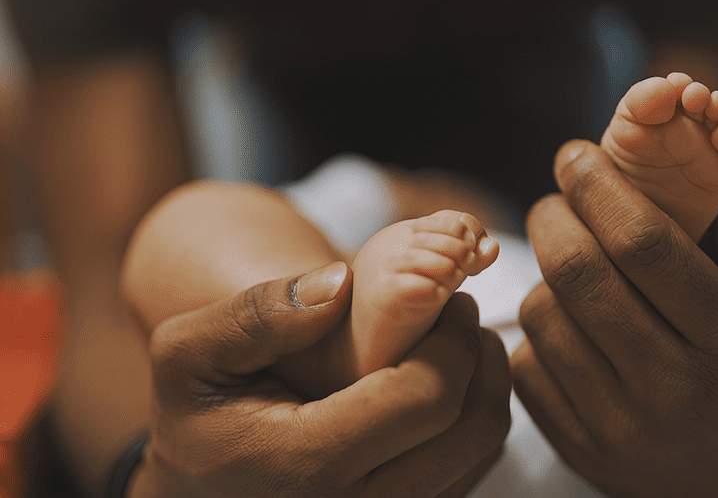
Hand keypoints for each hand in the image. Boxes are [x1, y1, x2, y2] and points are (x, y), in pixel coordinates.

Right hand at [130, 262, 510, 497]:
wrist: (201, 484)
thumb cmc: (197, 412)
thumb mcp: (190, 353)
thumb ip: (257, 314)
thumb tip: (340, 282)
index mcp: (308, 466)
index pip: (427, 398)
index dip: (453, 338)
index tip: (448, 297)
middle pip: (473, 429)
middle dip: (479, 356)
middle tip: (459, 312)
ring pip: (482, 452)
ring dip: (485, 386)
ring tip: (454, 342)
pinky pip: (473, 468)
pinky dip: (473, 418)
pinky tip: (443, 380)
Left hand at [511, 111, 717, 496]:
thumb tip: (715, 116)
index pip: (642, 242)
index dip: (596, 184)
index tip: (575, 154)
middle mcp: (675, 390)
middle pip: (578, 274)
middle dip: (553, 214)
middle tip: (558, 195)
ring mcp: (622, 429)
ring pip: (542, 317)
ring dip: (544, 271)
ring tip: (573, 261)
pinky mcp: (582, 448)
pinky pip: (524, 367)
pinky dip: (536, 330)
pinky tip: (568, 317)